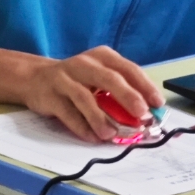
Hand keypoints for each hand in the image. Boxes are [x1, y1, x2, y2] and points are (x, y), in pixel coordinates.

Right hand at [19, 45, 164, 142]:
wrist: (36, 78)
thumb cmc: (78, 79)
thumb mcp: (100, 77)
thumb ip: (120, 91)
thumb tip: (145, 114)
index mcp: (103, 56)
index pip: (128, 69)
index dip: (145, 86)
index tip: (158, 103)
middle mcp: (85, 63)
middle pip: (109, 79)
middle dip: (127, 97)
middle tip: (141, 114)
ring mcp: (65, 78)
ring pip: (85, 98)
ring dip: (100, 118)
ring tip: (112, 134)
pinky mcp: (50, 96)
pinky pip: (68, 113)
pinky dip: (81, 127)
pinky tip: (93, 137)